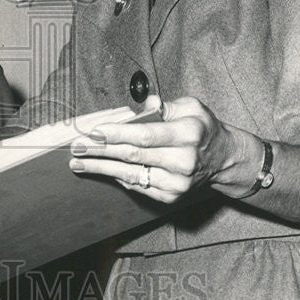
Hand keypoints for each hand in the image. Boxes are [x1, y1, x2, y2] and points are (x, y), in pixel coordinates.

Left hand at [68, 95, 247, 202]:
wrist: (223, 159)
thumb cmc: (202, 128)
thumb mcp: (191, 107)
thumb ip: (165, 105)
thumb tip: (145, 103)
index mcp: (188, 133)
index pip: (145, 135)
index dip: (117, 134)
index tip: (94, 131)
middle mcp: (183, 161)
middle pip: (132, 155)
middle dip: (100, 150)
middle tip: (76, 146)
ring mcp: (177, 182)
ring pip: (130, 174)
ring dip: (100, 168)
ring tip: (77, 162)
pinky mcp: (170, 196)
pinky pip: (136, 185)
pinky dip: (116, 177)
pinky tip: (99, 169)